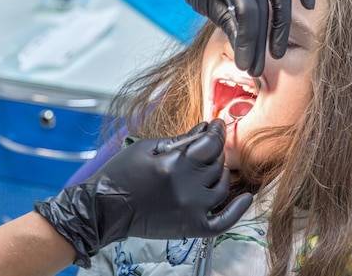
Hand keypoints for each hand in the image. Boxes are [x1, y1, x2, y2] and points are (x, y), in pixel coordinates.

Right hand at [34, 118, 251, 267]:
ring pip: (222, 186)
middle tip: (207, 145)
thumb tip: (204, 129)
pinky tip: (246, 197)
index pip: (210, 143)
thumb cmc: (120, 174)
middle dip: (213, 151)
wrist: (105, 208)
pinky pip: (223, 221)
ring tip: (211, 166)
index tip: (217, 124)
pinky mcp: (191, 227)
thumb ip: (179, 140)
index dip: (217, 131)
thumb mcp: (146, 148)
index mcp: (174, 163)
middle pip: (216, 163)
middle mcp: (186, 187)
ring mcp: (191, 209)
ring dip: (220, 173)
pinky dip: (237, 210)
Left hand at [143, 0, 314, 76]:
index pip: (246, 12)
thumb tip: (245, 48)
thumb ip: (226, 20)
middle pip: (263, 9)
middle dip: (259, 43)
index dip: (247, 42)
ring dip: (280, 27)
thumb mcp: (203, 0)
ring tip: (276, 53)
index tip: (245, 66)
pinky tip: (310, 5)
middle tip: (255, 69)